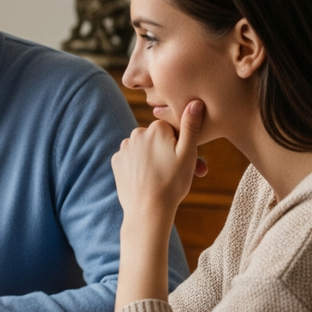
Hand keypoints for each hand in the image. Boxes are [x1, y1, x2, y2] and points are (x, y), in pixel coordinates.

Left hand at [112, 100, 205, 223]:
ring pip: (145, 149)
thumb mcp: (188, 154)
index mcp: (156, 128)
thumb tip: (195, 101)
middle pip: (157, 139)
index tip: (187, 161)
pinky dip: (140, 166)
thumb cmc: (172, 183)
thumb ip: (191, 126)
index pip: (172, 130)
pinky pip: (132, 159)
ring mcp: (124, 148)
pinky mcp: (116, 161)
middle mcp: (136, 133)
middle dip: (168, 152)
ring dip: (154, 159)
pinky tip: (148, 179)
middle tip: (178, 172)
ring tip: (163, 177)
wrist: (147, 210)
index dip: (181, 146)